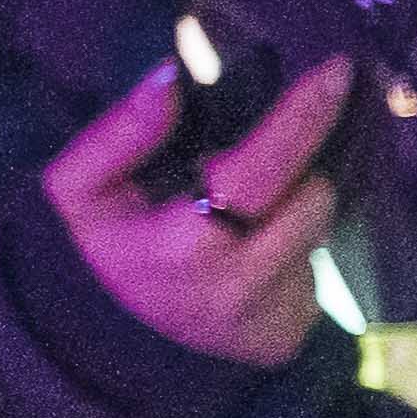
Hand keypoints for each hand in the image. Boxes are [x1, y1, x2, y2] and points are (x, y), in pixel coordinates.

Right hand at [42, 58, 351, 367]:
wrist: (102, 347)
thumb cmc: (99, 251)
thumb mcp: (79, 191)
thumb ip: (120, 134)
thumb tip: (170, 76)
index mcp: (187, 243)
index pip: (265, 167)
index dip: (304, 116)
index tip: (337, 69)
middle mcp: (242, 284)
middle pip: (315, 198)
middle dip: (296, 169)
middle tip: (265, 151)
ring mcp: (271, 316)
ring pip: (319, 232)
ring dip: (294, 210)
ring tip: (243, 214)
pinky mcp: (289, 336)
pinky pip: (316, 274)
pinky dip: (293, 252)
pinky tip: (252, 253)